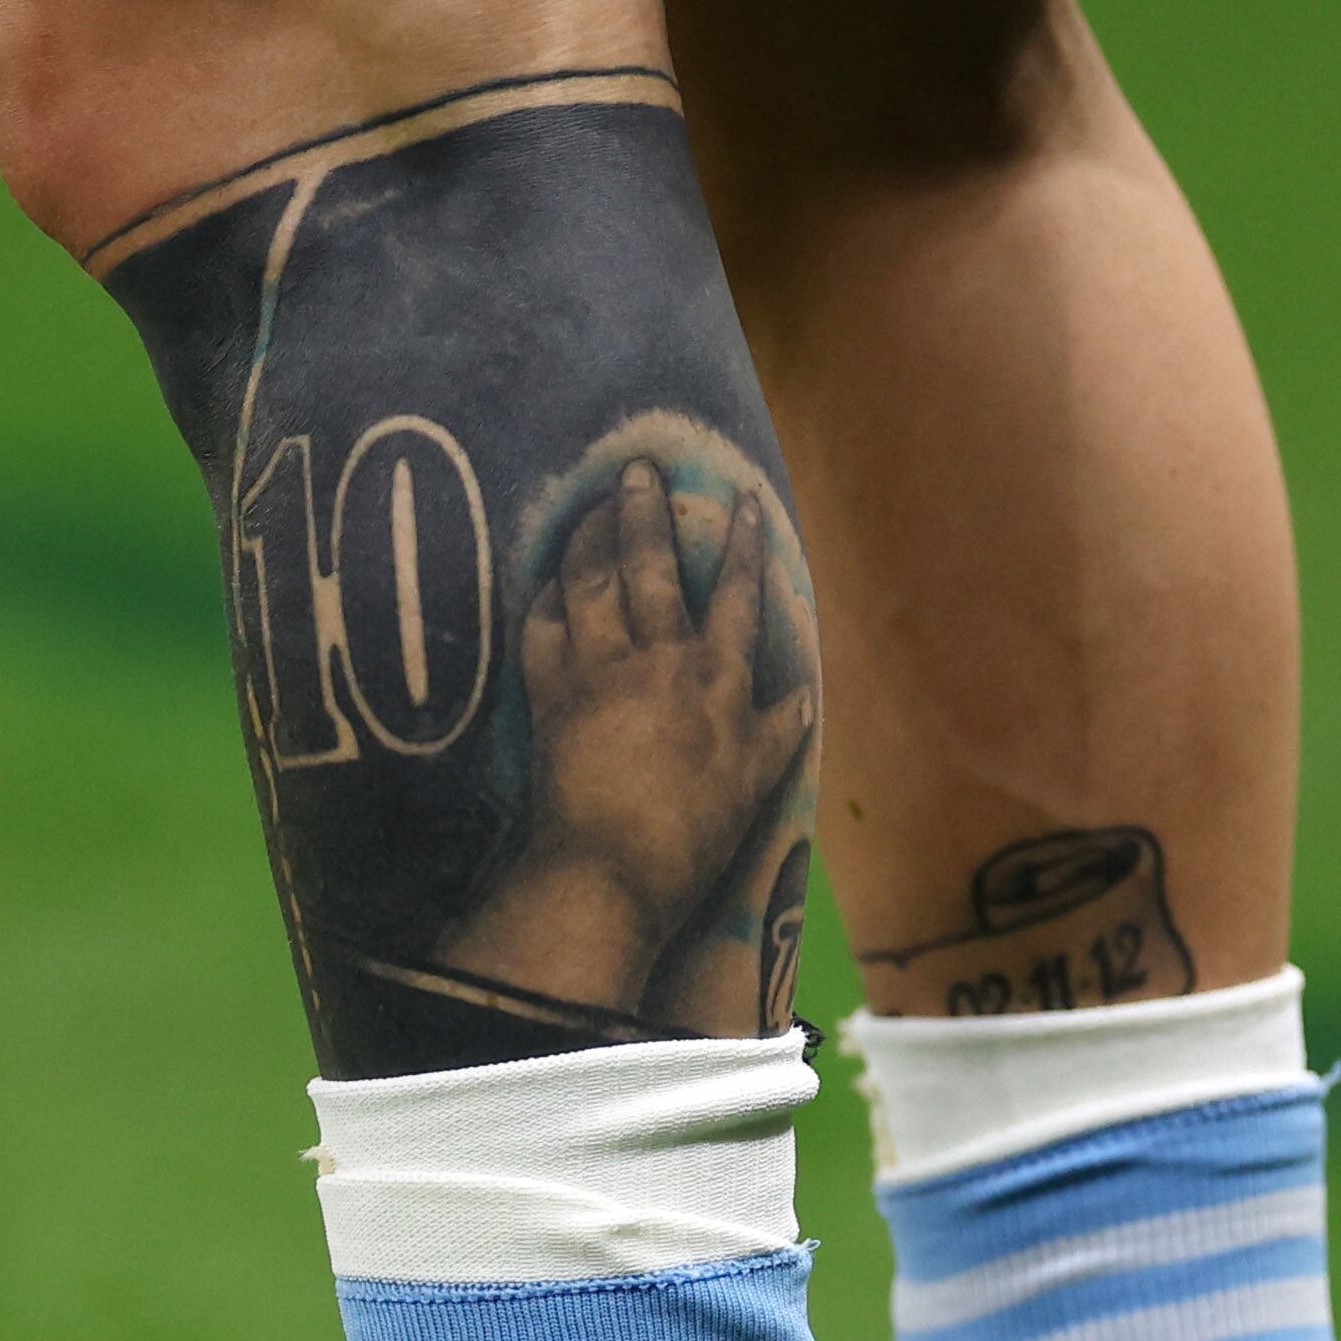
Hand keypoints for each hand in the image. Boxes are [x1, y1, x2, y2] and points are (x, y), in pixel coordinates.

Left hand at [440, 459, 813, 1013]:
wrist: (611, 872)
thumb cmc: (692, 838)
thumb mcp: (753, 787)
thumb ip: (776, 734)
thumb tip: (799, 696)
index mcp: (718, 680)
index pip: (737, 596)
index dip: (742, 546)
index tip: (744, 501)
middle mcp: (659, 660)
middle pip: (652, 569)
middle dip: (647, 513)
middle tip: (637, 468)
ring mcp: (599, 671)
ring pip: (592, 584)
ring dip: (590, 537)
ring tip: (589, 504)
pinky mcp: (549, 694)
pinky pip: (541, 630)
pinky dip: (541, 601)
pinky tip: (541, 581)